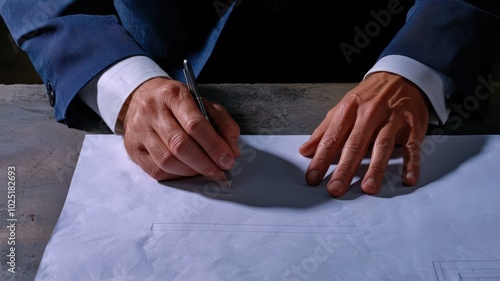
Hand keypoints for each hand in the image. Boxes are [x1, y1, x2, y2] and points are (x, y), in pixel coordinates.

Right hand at [119, 77, 240, 180]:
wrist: (142, 97)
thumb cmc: (177, 103)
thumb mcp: (204, 103)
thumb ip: (223, 124)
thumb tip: (233, 152)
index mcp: (173, 95)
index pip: (195, 124)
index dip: (214, 146)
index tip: (228, 160)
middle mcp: (152, 111)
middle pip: (180, 145)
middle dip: (205, 163)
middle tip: (220, 171)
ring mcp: (139, 130)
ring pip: (167, 160)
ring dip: (192, 171)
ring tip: (206, 170)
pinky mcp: (132, 148)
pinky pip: (156, 170)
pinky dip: (176, 175)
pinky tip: (187, 170)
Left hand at [299, 72, 428, 196]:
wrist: (401, 76)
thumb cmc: (369, 96)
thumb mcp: (343, 108)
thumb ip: (324, 130)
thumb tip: (305, 150)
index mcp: (349, 109)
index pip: (332, 138)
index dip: (321, 159)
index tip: (313, 177)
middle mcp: (370, 114)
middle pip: (355, 144)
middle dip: (345, 168)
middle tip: (336, 189)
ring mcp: (392, 119)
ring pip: (382, 145)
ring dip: (376, 168)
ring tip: (368, 188)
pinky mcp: (413, 126)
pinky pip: (412, 146)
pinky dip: (411, 163)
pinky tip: (408, 178)